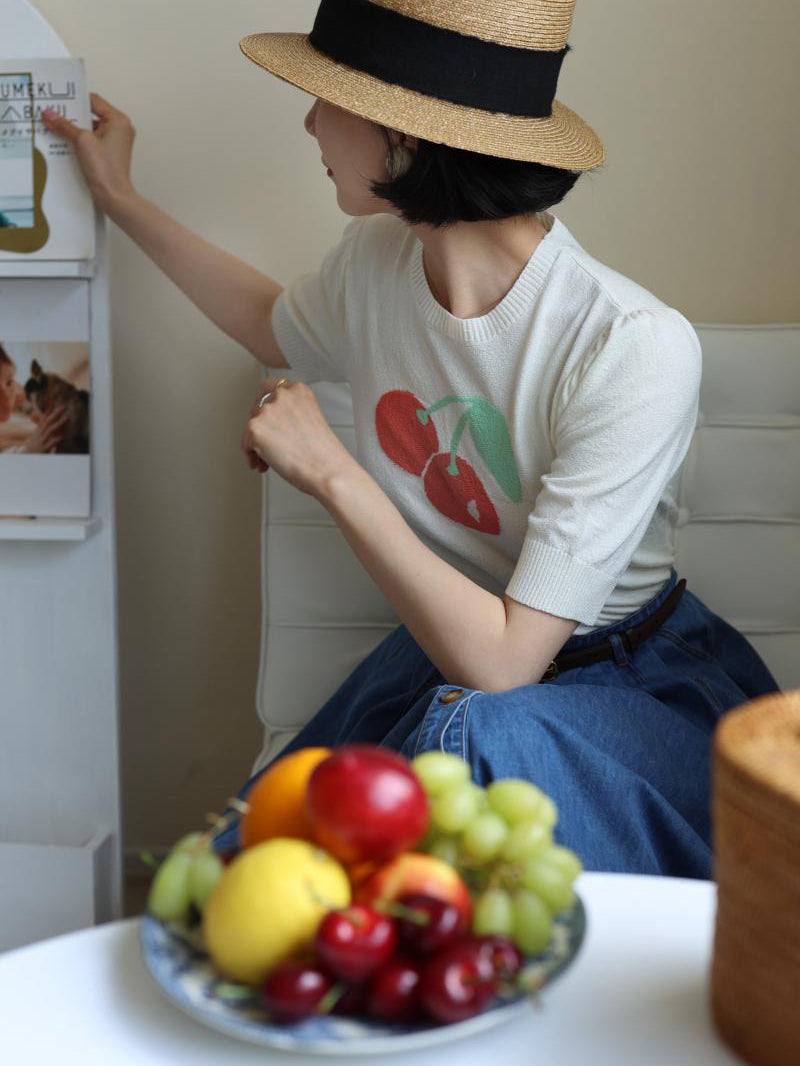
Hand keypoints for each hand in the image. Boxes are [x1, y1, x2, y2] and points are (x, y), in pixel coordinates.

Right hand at [20, 407, 69, 453]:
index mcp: (41, 427)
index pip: (46, 415)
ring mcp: (42, 439)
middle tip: (65, 406)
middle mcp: (41, 432)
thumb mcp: (40, 431)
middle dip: (57, 413)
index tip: (56, 399)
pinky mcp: (44, 448)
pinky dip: (56, 440)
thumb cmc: (37, 441)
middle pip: (49, 421)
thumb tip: (48, 412)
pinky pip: (51, 443)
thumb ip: (45, 422)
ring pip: (50, 430)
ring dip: (59, 424)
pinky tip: (63, 437)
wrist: (28, 454)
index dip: (51, 408)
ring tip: (68, 418)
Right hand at [42, 94, 135, 213]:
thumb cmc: (107, 171)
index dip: (75, 101)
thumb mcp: (82, 141)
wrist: (113, 196)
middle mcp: (119, 130)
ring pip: (89, 129)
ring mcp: (114, 142)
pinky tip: (63, 143)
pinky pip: (90, 141)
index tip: (58, 102)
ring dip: (73, 130)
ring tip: (56, 129)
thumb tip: (49, 115)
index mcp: (118, 121)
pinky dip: (78, 141)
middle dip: (72, 116)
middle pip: (90, 115)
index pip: (93, 101)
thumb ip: (65, 126)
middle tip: (54, 115)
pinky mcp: (108, 154)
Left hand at [241, 380, 357, 497]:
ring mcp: (268, 410)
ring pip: (251, 428)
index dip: (265, 405)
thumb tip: (273, 423)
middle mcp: (282, 396)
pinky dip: (251, 456)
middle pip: (257, 409)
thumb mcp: (311, 419)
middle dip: (262, 429)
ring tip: (270, 461)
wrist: (327, 470)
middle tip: (271, 446)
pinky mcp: (255, 427)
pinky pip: (245, 443)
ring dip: (257, 445)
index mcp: (299, 390)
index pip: (270, 387)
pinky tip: (264, 465)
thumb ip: (291, 413)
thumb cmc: (324, 454)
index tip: (266, 419)